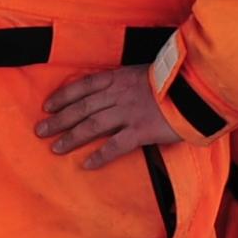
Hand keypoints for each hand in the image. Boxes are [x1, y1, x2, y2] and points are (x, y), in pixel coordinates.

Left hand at [36, 64, 182, 170]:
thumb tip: (112, 92)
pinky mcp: (141, 131)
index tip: (47, 106)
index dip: (63, 96)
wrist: (197, 87)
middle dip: (59, 120)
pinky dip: (100, 155)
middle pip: (82, 108)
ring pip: (93, 126)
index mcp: (118, 79)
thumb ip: (126, 82)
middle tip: (40, 130)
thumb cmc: (174, 80)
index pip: (83, 86)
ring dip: (72, 137)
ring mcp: (129, 113)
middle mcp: (119, 95)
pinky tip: (87, 164)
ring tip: (55, 148)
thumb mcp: (144, 73)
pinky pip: (116, 145)